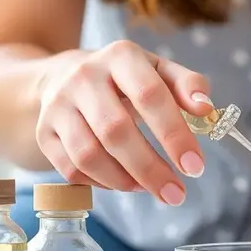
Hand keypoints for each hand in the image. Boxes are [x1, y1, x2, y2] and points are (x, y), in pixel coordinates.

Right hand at [36, 40, 211, 204]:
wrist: (64, 75)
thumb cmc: (126, 78)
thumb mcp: (159, 70)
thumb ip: (188, 84)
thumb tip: (206, 109)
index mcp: (120, 56)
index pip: (150, 96)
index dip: (174, 134)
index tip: (195, 166)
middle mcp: (83, 77)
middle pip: (116, 131)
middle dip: (151, 168)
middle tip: (177, 193)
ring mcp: (58, 105)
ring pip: (89, 155)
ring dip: (125, 181)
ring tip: (152, 189)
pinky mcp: (44, 132)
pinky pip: (71, 169)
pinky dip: (102, 184)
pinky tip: (126, 184)